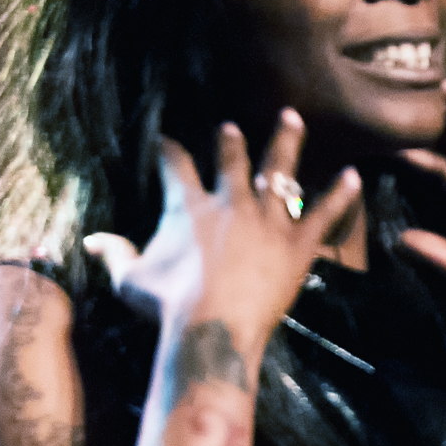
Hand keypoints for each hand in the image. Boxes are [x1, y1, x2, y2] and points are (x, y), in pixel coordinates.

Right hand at [83, 110, 360, 341]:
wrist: (213, 325)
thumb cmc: (168, 305)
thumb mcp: (131, 280)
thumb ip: (115, 255)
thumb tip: (90, 241)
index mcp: (188, 206)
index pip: (176, 165)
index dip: (170, 150)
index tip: (167, 140)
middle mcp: (230, 201)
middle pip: (231, 160)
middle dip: (230, 142)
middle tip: (231, 127)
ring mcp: (268, 219)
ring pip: (280, 172)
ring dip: (286, 143)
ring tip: (292, 119)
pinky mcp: (298, 243)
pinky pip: (324, 213)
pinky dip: (341, 194)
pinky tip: (355, 175)